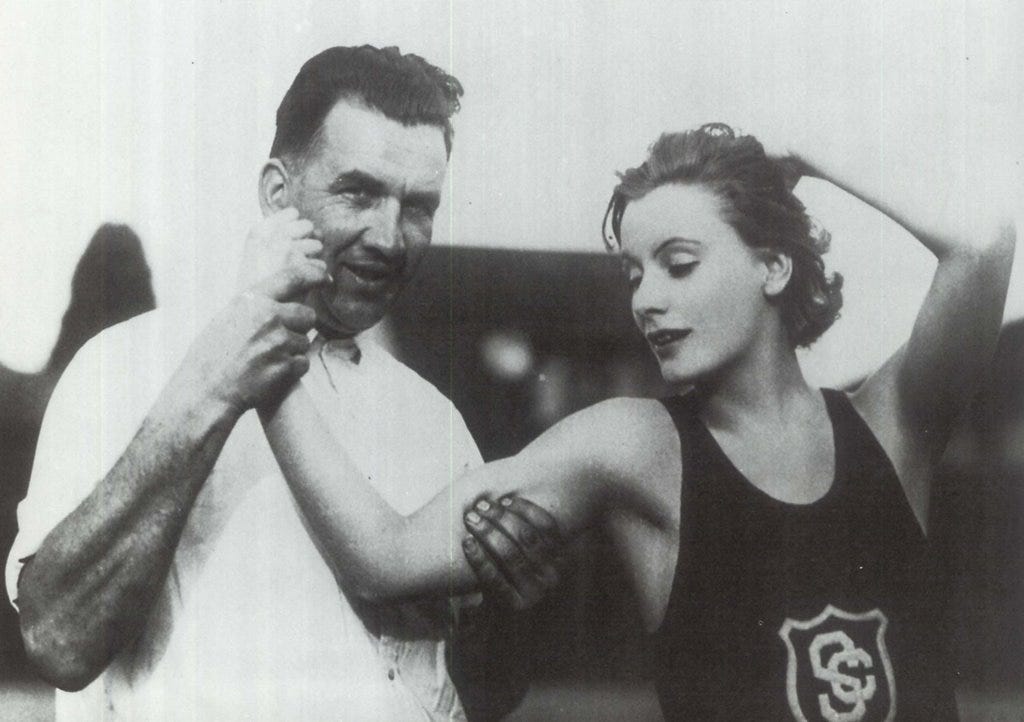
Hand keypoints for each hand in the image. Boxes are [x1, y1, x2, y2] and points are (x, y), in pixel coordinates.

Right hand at [176, 258, 328, 418]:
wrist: (205, 390)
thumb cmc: (214, 355)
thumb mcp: (230, 317)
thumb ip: (257, 305)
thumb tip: (286, 295)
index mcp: (252, 300)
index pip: (292, 277)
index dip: (314, 273)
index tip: (325, 275)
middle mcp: (267, 317)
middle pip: (307, 315)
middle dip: (300, 327)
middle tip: (278, 340)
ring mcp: (278, 342)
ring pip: (304, 341)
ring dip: (292, 351)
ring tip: (264, 359)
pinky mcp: (285, 366)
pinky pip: (303, 363)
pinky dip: (292, 369)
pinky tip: (269, 373)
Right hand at [239, 206, 323, 289]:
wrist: (250, 315)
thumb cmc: (256, 289)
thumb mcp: (257, 258)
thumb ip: (278, 240)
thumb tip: (316, 230)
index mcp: (258, 232)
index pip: (291, 213)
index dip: (297, 226)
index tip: (293, 240)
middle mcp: (272, 236)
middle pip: (308, 226)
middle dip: (308, 241)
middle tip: (297, 262)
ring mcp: (287, 249)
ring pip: (317, 245)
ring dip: (312, 260)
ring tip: (297, 277)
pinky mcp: (302, 267)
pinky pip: (321, 267)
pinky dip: (318, 278)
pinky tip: (304, 288)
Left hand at [462, 495, 564, 611]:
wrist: (505, 620)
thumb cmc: (512, 574)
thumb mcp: (528, 553)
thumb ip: (527, 530)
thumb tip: (510, 496)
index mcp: (562, 558)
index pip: (547, 527)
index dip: (525, 510)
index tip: (504, 499)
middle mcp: (553, 577)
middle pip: (526, 538)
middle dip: (501, 518)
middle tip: (480, 506)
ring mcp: (535, 593)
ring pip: (510, 554)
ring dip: (488, 532)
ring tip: (471, 518)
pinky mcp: (514, 606)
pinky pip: (493, 577)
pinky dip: (478, 557)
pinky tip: (467, 542)